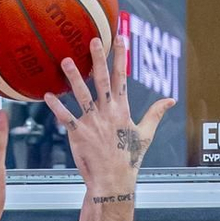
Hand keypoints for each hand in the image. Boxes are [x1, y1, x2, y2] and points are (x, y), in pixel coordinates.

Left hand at [44, 32, 173, 199]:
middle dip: (98, 59)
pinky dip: (56, 107)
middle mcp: (107, 113)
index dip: (121, 57)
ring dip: (74, 77)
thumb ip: (156, 114)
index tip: (120, 38)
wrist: (113, 182)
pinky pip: (66, 118)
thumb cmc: (128, 159)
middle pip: (102, 81)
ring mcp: (93, 124)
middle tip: (93, 40)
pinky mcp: (79, 135)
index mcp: (122, 110)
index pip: (122, 78)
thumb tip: (171, 100)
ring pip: (82, 96)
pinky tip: (47, 95)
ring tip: (65, 60)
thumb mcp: (145, 135)